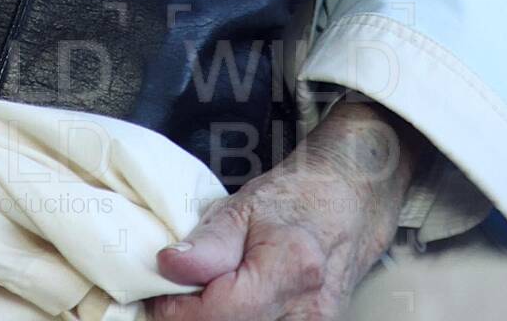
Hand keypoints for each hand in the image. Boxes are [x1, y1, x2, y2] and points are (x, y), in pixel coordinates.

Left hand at [147, 97, 423, 319]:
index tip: (158, 295)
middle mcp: (307, 311)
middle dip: (194, 319)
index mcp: (289, 267)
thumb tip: (169, 267)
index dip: (178, 310)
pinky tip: (227, 308)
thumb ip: (208, 242)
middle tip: (173, 297)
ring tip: (198, 300)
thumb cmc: (294, 198)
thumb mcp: (243, 205)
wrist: (348, 204)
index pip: (220, 312)